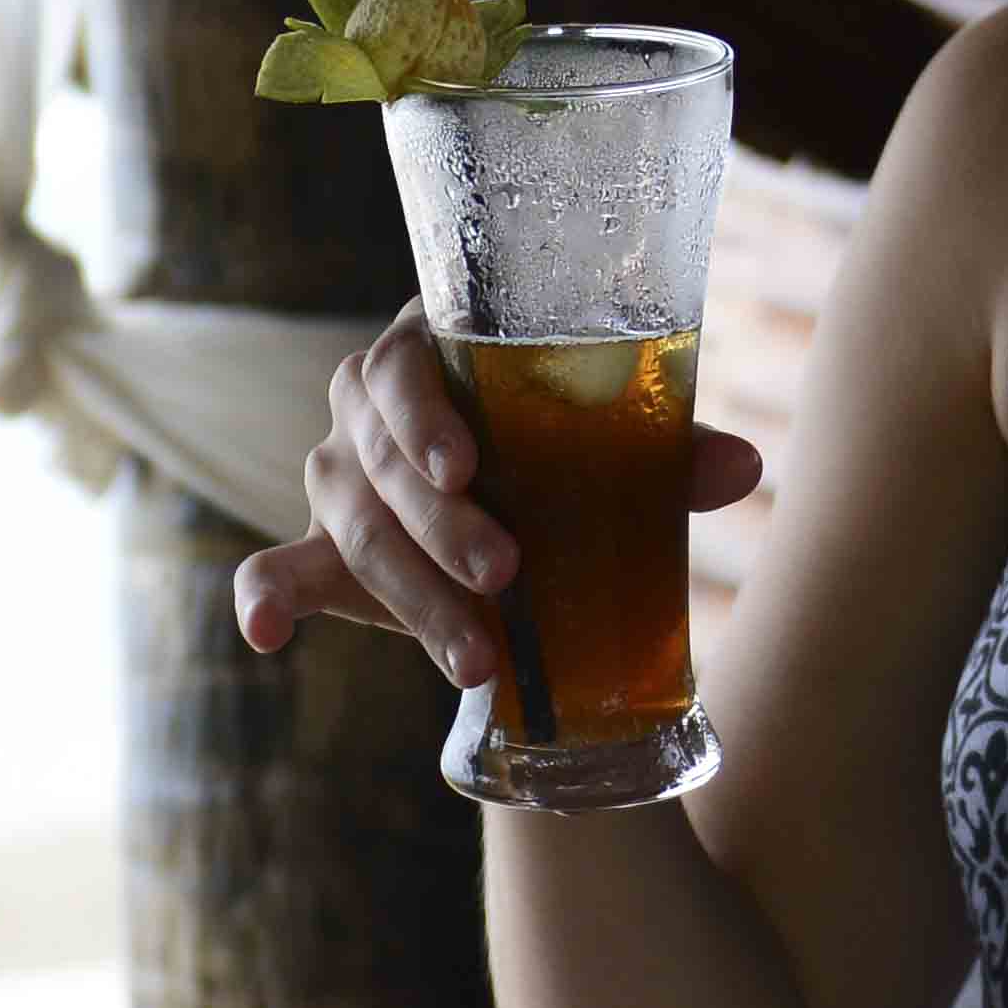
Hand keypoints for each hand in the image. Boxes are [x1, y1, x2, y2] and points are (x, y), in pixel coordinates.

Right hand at [228, 311, 764, 694]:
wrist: (522, 519)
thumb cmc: (562, 456)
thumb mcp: (611, 450)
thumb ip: (664, 453)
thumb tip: (743, 465)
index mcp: (431, 351)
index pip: (404, 368)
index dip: (426, 415)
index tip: (468, 468)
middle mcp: (366, 406)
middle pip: (382, 461)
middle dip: (443, 529)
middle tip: (507, 576)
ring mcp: (336, 476)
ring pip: (352, 527)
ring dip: (412, 594)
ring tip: (478, 656)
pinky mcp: (320, 549)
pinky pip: (276, 568)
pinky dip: (264, 597)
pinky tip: (266, 633)